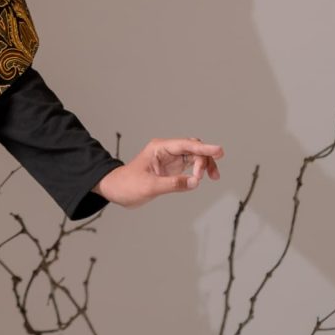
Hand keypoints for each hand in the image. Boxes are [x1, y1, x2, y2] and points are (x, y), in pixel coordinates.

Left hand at [97, 138, 223, 208]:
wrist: (116, 190)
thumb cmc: (127, 185)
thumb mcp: (149, 186)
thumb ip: (173, 184)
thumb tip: (195, 182)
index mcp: (159, 148)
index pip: (186, 145)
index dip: (204, 148)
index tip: (219, 151)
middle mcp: (167, 150)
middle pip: (193, 148)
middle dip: (205, 159)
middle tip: (209, 176)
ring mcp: (170, 159)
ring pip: (195, 156)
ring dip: (205, 164)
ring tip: (213, 177)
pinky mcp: (172, 168)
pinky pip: (191, 165)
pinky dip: (199, 171)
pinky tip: (202, 178)